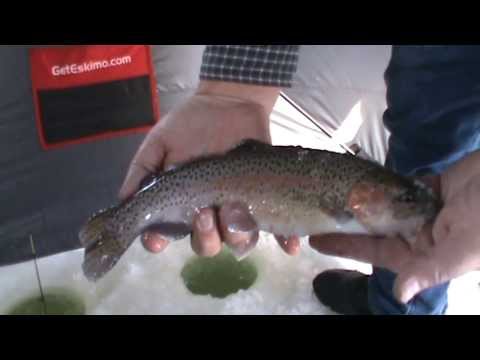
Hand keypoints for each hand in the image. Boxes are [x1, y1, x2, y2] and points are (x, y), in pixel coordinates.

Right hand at [119, 81, 299, 257]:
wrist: (230, 105)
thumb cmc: (191, 124)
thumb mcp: (159, 143)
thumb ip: (142, 171)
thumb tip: (124, 202)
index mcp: (181, 203)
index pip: (167, 234)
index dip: (159, 242)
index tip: (157, 241)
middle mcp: (209, 213)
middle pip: (205, 245)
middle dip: (203, 236)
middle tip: (203, 211)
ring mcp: (237, 209)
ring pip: (237, 241)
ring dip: (236, 235)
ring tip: (235, 210)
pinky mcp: (265, 202)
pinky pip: (276, 230)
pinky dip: (283, 241)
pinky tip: (290, 246)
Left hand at [309, 151, 479, 303]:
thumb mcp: (465, 248)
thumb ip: (432, 269)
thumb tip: (402, 294)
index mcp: (429, 253)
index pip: (377, 253)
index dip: (347, 247)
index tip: (318, 241)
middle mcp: (423, 233)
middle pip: (376, 228)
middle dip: (347, 222)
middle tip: (313, 212)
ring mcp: (427, 208)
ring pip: (386, 206)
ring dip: (362, 201)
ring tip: (331, 193)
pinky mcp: (433, 186)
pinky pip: (401, 186)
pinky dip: (383, 183)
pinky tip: (360, 178)